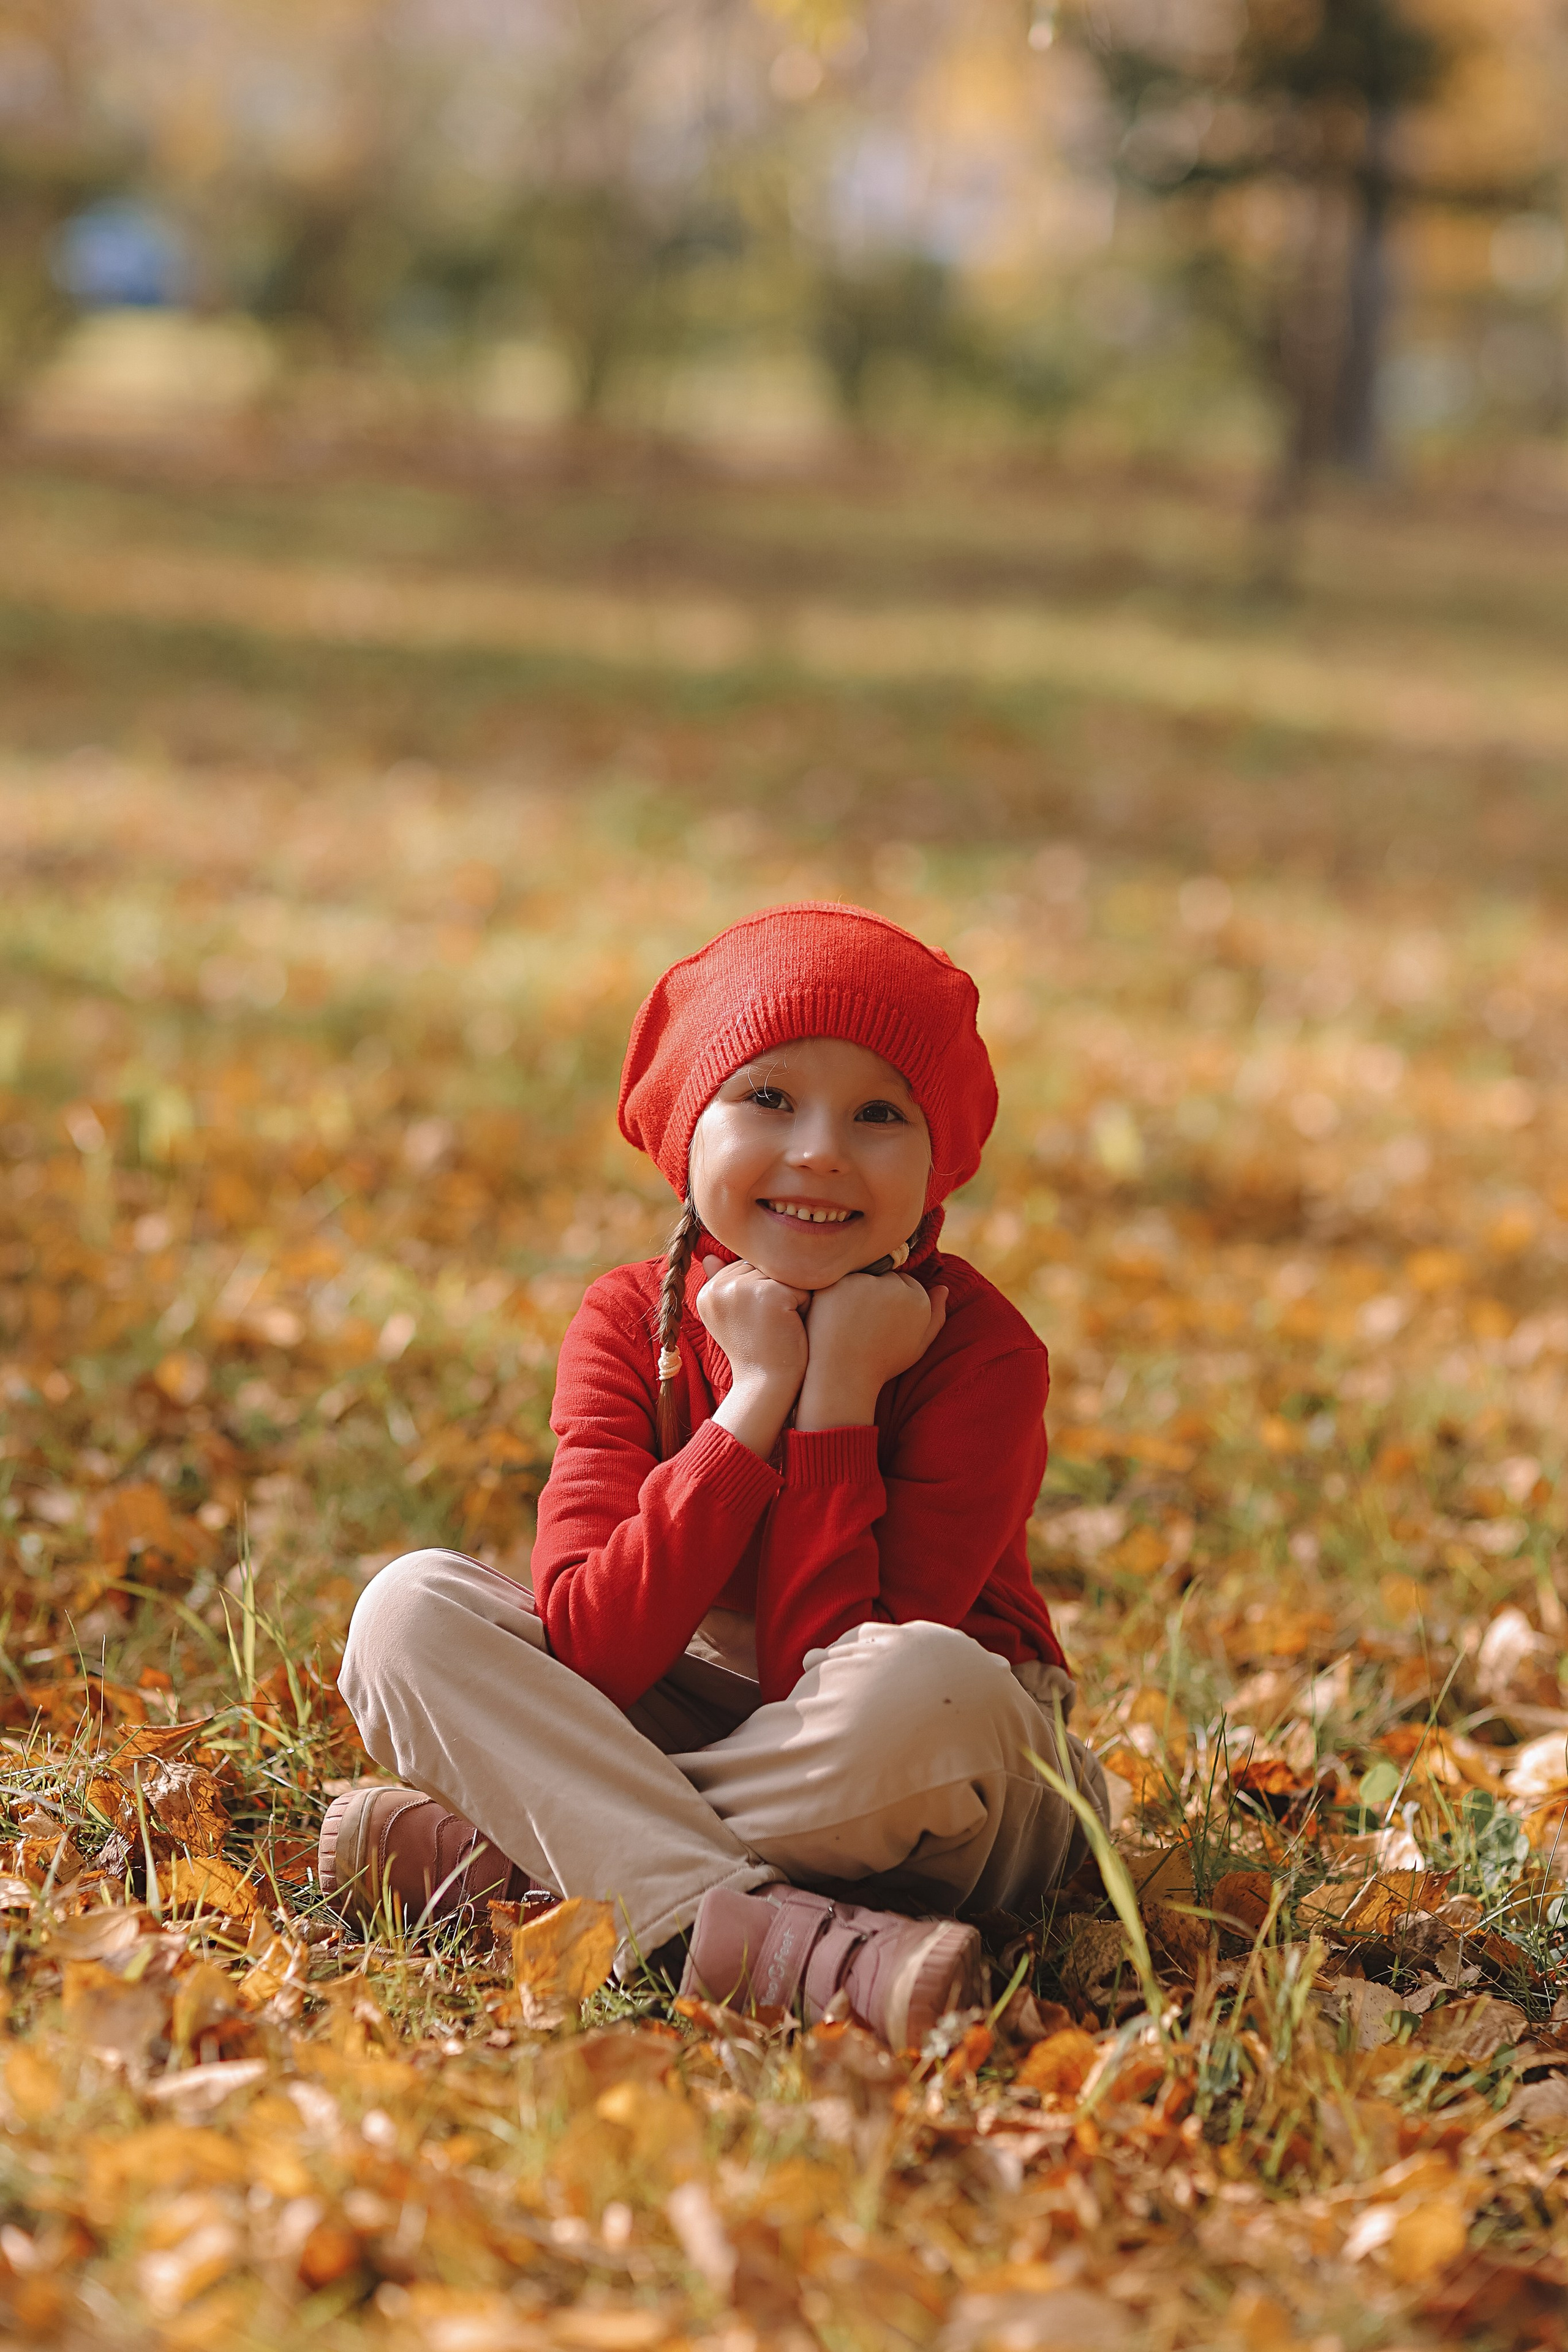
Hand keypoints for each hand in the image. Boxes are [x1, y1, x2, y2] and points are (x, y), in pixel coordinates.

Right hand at [697, 1255, 809, 1457]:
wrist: (765, 1386)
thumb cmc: (756, 1352)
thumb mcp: (732, 1317)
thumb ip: (722, 1284)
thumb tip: (707, 1255)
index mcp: (708, 1291)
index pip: (747, 1268)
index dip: (762, 1293)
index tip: (757, 1324)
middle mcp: (720, 1287)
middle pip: (765, 1268)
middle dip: (778, 1292)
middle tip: (771, 1326)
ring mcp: (743, 1289)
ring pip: (784, 1275)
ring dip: (792, 1298)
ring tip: (780, 1326)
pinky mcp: (769, 1295)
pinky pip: (800, 1286)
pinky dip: (804, 1306)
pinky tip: (791, 1328)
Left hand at [795, 1272, 947, 1430]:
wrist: (845, 1376)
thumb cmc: (882, 1364)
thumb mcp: (918, 1346)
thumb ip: (936, 1316)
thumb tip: (942, 1287)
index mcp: (919, 1299)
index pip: (905, 1282)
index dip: (890, 1302)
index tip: (880, 1323)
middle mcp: (896, 1287)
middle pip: (884, 1276)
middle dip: (874, 1292)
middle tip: (862, 1323)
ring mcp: (867, 1283)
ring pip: (861, 1276)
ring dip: (853, 1291)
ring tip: (847, 1321)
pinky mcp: (840, 1284)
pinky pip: (836, 1279)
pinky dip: (833, 1294)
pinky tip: (832, 1317)